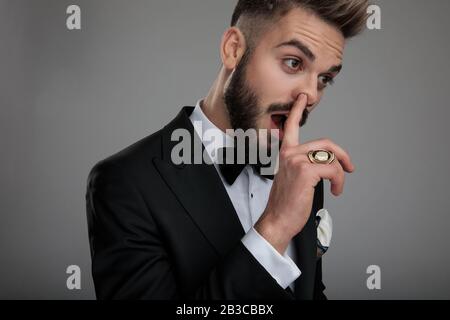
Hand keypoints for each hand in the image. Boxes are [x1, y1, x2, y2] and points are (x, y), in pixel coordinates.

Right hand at [254, 94, 354, 254]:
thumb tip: (324, 164)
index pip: (291, 127)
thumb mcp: (291, 179)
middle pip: (326, 144)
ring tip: (336, 187)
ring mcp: (297, 160)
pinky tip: (335, 191)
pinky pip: (333, 169)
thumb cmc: (285, 203)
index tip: (302, 97)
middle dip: (342, 156)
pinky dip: (339, 181)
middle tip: (349, 167)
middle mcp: (289, 153)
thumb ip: (302, 165)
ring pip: (331, 158)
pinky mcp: (306, 171)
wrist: (277, 220)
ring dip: (339, 174)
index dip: (297, 111)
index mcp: (285, 154)